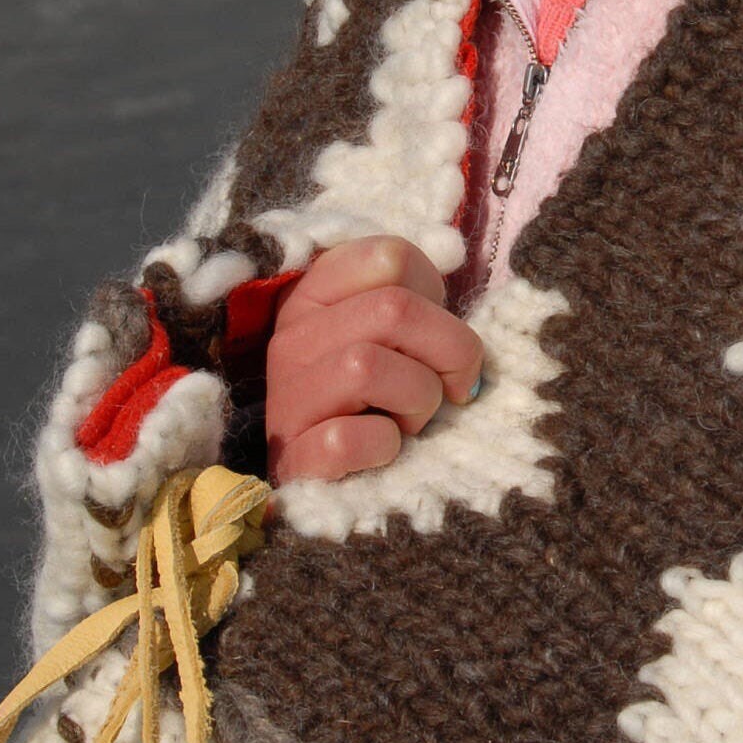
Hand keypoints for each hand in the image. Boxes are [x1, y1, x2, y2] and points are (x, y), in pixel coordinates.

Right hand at [265, 236, 483, 485]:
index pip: (391, 256)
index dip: (434, 295)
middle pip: (394, 308)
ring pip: (368, 366)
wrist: (327, 486)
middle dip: (444, 352)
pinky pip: (348, 439)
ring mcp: (287, 398)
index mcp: (314, 296)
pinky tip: (383, 451)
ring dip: (417, 400)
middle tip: (442, 388)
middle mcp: (292, 339)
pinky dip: (384, 447)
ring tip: (408, 420)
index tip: (431, 335)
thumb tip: (455, 277)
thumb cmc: (374, 401)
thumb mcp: (387, 337)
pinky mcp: (293, 458)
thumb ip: (414, 301)